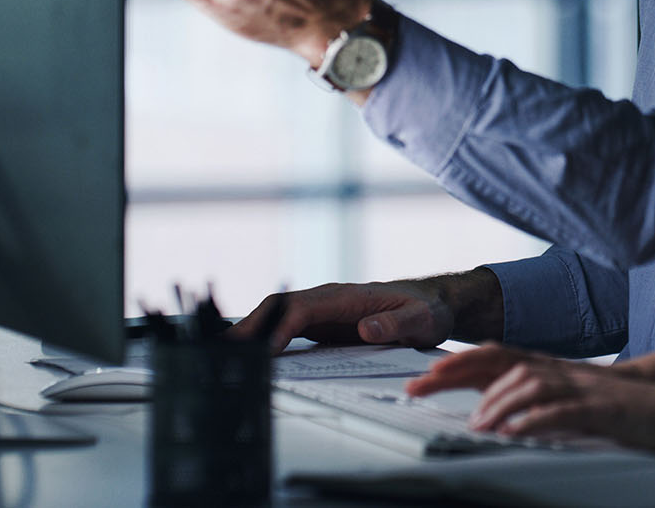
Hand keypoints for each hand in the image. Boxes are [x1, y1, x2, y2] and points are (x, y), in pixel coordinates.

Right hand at [224, 280, 456, 353]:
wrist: (432, 304)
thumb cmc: (427, 310)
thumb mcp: (421, 320)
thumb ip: (397, 324)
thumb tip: (368, 329)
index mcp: (348, 296)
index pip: (303, 309)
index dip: (281, 328)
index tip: (266, 351)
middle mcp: (329, 299)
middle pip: (279, 307)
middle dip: (251, 327)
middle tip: (223, 354)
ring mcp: (322, 310)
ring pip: (277, 315)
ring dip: (251, 332)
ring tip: (223, 357)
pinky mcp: (321, 323)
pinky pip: (285, 327)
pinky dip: (264, 338)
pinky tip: (248, 356)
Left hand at [406, 344, 654, 450]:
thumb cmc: (624, 408)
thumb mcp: (573, 399)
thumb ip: (539, 398)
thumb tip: (496, 410)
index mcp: (553, 368)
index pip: (496, 356)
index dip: (457, 364)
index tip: (423, 377)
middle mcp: (562, 371)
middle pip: (502, 361)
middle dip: (458, 373)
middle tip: (423, 388)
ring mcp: (582, 387)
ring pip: (528, 383)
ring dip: (496, 403)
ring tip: (477, 423)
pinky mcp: (600, 409)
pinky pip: (561, 410)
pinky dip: (533, 419)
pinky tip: (514, 430)